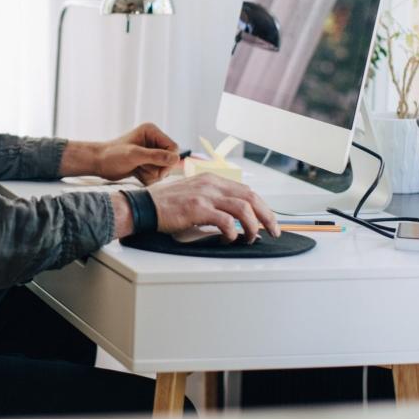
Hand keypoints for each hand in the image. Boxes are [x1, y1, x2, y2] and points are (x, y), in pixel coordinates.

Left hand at [96, 122, 179, 185]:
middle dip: (158, 169)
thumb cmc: (112, 155)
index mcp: (152, 132)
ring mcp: (150, 152)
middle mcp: (153, 140)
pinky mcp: (146, 163)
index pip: (173, 148)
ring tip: (137, 170)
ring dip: (152, 174)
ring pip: (163, 169)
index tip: (157, 168)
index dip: (168, 160)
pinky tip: (136, 173)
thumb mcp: (134, 155)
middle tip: (142, 168)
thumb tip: (176, 158)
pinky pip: (156, 175)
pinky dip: (148, 178)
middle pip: (170, 160)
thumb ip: (156, 156)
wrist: (98, 163)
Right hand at [145, 174, 280, 241]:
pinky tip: (229, 239)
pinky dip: (233, 233)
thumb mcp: (193, 193)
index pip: (246, 190)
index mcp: (212, 179)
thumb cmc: (166, 204)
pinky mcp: (198, 208)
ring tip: (251, 238)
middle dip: (267, 216)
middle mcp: (211, 183)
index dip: (262, 206)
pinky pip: (226, 221)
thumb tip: (234, 219)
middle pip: (251, 197)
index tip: (268, 219)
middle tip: (273, 231)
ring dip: (252, 226)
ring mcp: (205, 195)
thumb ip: (212, 200)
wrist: (144, 206)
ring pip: (243, 208)